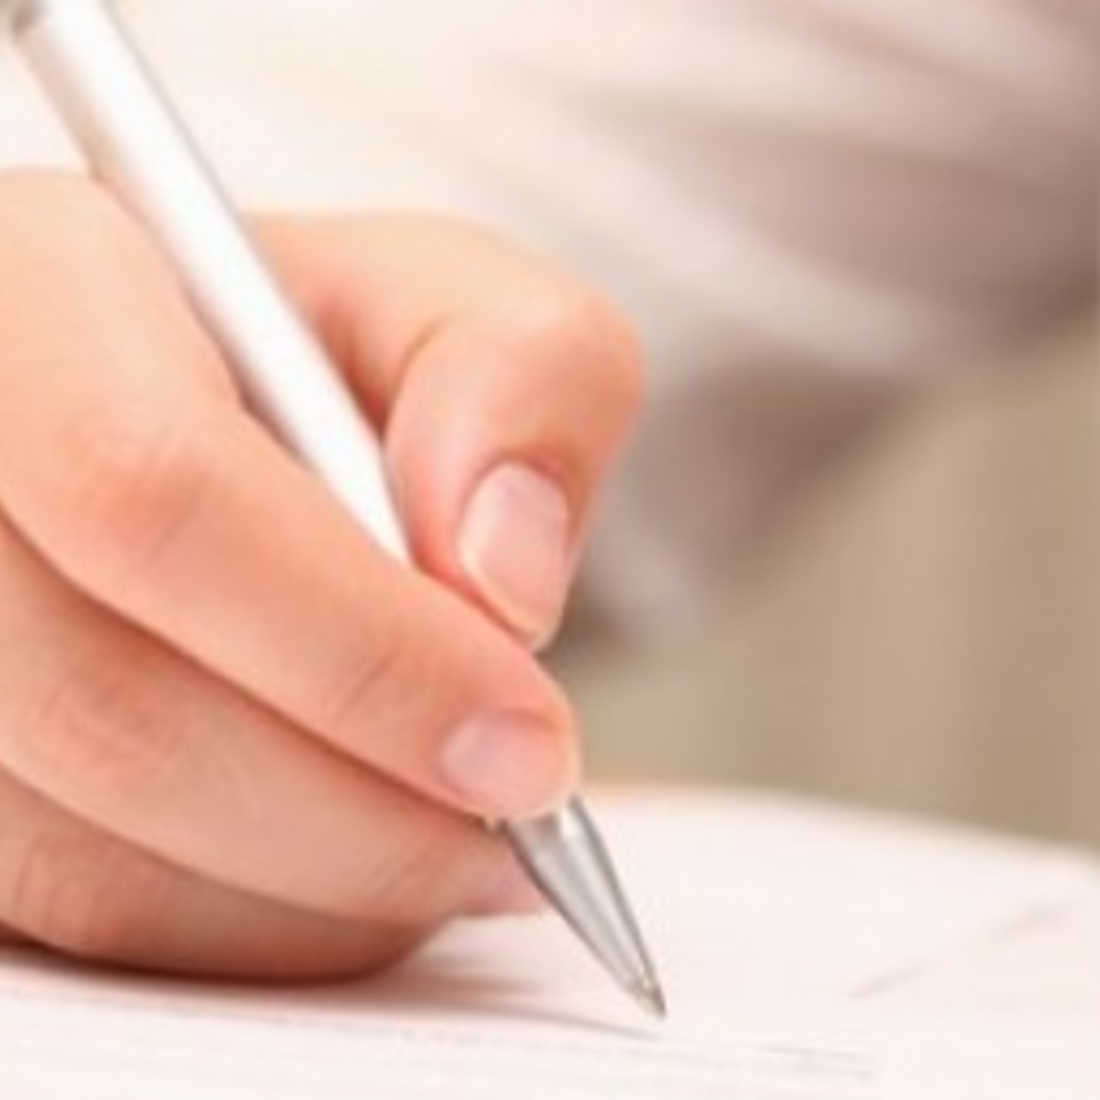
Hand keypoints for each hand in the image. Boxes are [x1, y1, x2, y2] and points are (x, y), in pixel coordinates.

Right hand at [0, 172, 640, 978]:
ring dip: (319, 888)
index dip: (360, 648)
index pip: (151, 491)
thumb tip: (503, 576)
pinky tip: (355, 865)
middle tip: (516, 826)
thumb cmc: (330, 355)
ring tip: (456, 844)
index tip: (525, 743)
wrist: (238, 417)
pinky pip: (88, 910)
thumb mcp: (461, 308)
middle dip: (356, 809)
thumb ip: (523, 379)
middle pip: (109, 704)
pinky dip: (253, 923)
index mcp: (39, 298)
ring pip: (89, 849)